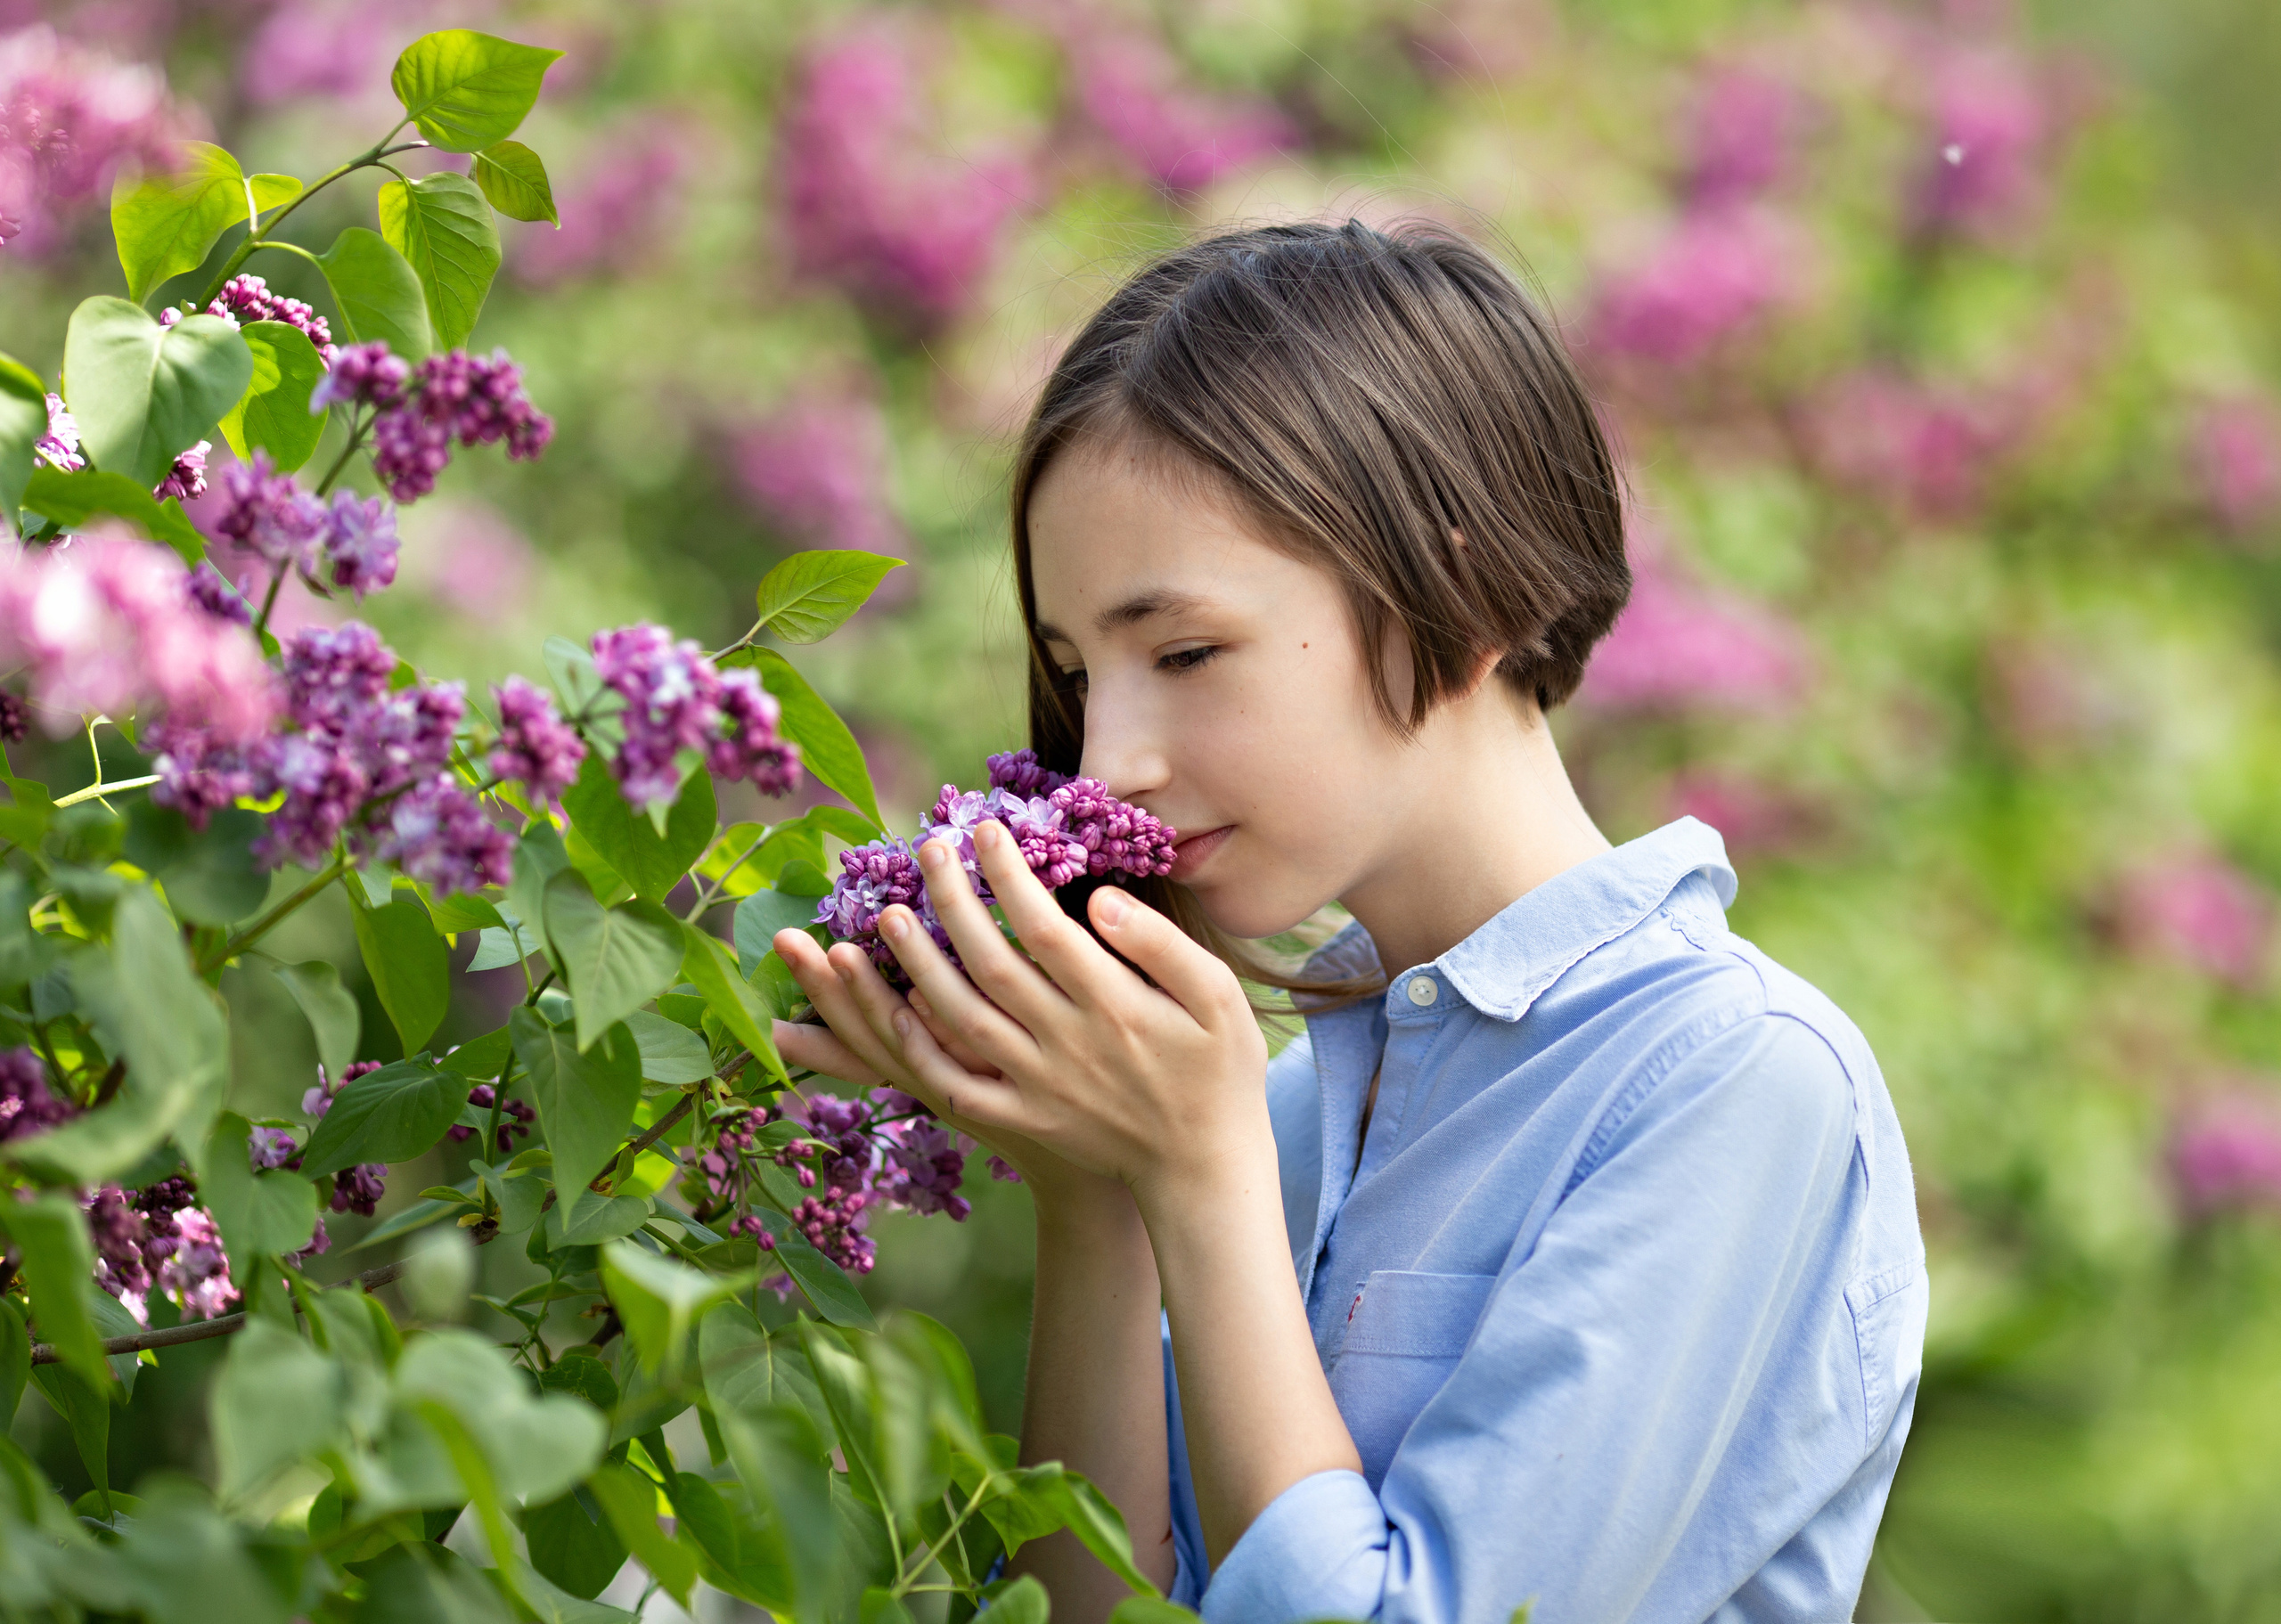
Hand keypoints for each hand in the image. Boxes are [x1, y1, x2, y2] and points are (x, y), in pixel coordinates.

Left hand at [820, 817, 1272, 1209]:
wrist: (1205, 1168)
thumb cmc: (1220, 1072)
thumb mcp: (1219, 998)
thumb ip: (1160, 945)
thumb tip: (1101, 898)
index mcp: (1116, 1005)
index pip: (1045, 925)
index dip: (1008, 874)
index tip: (985, 829)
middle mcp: (1068, 1042)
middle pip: (992, 962)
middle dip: (952, 901)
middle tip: (928, 849)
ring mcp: (1040, 1084)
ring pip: (963, 1018)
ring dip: (920, 965)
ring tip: (889, 916)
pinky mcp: (1027, 1117)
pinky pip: (960, 1087)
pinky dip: (924, 1051)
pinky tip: (899, 1010)